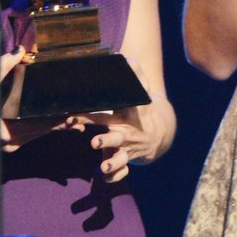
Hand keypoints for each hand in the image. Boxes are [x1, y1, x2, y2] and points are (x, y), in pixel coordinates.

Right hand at [0, 51, 83, 152]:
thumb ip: (4, 65)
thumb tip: (21, 49)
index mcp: (9, 131)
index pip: (42, 124)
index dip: (60, 118)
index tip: (76, 110)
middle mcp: (13, 142)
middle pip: (44, 131)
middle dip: (63, 122)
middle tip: (84, 114)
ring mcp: (11, 144)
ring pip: (39, 134)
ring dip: (56, 125)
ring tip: (77, 117)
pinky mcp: (9, 142)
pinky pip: (31, 134)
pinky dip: (43, 126)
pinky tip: (55, 120)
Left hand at [74, 63, 168, 182]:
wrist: (159, 134)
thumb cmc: (142, 108)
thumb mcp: (141, 91)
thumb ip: (134, 74)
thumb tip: (125, 57)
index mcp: (127, 114)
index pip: (109, 112)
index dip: (93, 113)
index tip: (77, 115)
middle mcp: (126, 133)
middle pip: (114, 137)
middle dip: (105, 140)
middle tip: (94, 142)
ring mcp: (127, 149)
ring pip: (120, 159)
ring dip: (111, 163)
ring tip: (102, 168)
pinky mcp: (126, 161)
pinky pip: (121, 172)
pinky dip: (114, 177)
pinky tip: (104, 179)